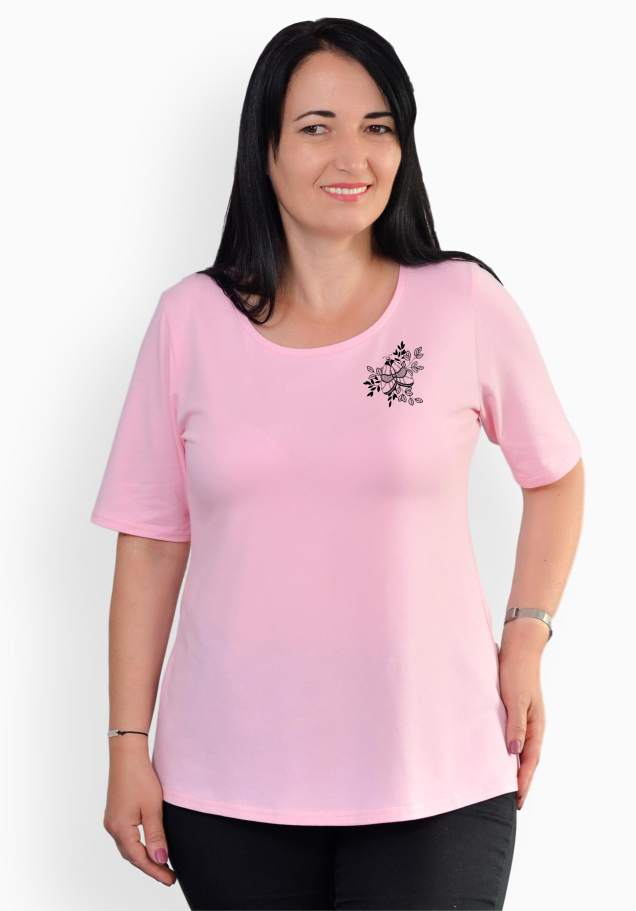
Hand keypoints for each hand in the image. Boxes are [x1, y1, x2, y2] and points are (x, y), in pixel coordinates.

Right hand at [103, 740, 175, 886]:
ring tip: (162, 865)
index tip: (170, 880)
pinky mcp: (115, 814)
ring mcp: (112, 821)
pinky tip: (148, 847)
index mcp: (120, 829)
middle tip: (169, 876)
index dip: (156, 871)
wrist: (127, 754)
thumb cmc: (140, 777)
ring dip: (144, 858)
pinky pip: (126, 838)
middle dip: (150, 867)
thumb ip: (156, 836)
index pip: (140, 859)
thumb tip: (161, 860)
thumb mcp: (152, 808)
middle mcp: (112, 828)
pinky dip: (138, 846)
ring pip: (128, 848)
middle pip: (132, 856)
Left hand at [498, 644, 545, 811]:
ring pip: (521, 751)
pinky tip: (502, 758)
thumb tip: (514, 752)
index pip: (530, 760)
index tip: (518, 798)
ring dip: (515, 769)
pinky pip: (515, 739)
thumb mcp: (516, 700)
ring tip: (507, 787)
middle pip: (528, 760)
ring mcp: (525, 722)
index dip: (523, 780)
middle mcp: (533, 727)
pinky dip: (510, 753)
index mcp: (536, 726)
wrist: (518, 652)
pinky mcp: (516, 715)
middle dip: (522, 781)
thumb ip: (516, 726)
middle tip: (514, 802)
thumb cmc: (517, 674)